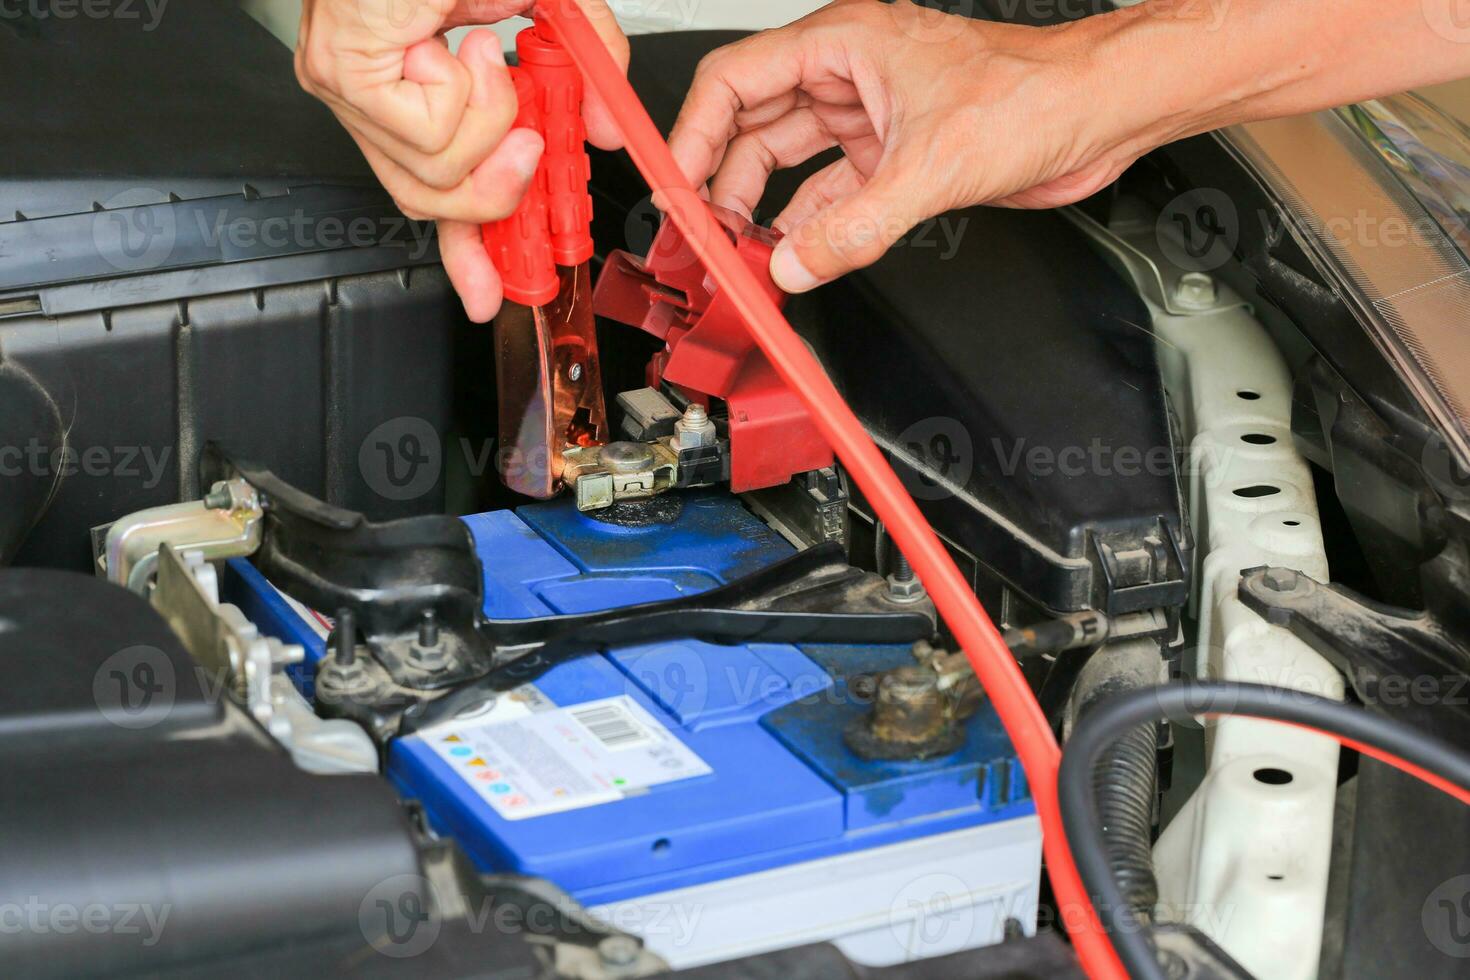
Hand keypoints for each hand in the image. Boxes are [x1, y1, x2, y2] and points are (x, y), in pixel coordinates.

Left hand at [296, 0, 628, 319]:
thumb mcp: (549, 7)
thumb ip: (585, 68)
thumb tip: (612, 127)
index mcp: (405, 88)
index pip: (432, 192)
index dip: (469, 250)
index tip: (494, 292)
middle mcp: (368, 95)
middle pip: (431, 201)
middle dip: (498, 191)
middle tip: (533, 148)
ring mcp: (351, 88)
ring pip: (436, 177)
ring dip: (489, 121)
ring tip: (484, 56)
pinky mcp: (349, 75)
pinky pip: (431, 139)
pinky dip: (468, 95)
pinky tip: (460, 47)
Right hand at [667, 0, 1140, 292]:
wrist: (1101, 114)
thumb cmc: (1036, 93)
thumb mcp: (933, 166)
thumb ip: (855, 225)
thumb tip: (795, 263)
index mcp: (845, 43)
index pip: (735, 81)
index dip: (694, 132)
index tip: (675, 183)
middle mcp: (849, 76)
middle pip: (752, 125)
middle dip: (721, 179)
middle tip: (700, 233)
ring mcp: (869, 118)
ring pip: (787, 162)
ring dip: (761, 208)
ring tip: (737, 251)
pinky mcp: (892, 157)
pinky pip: (830, 193)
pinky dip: (807, 226)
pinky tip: (790, 255)